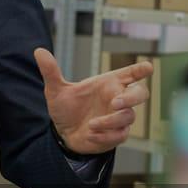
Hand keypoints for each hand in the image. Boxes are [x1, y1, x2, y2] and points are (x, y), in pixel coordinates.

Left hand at [34, 47, 152, 154]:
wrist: (63, 134)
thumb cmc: (66, 109)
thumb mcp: (55, 91)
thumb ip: (51, 71)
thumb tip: (39, 51)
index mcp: (107, 84)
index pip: (129, 74)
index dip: (140, 70)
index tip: (148, 67)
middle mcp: (116, 99)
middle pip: (140, 94)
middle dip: (133, 97)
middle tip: (115, 102)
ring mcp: (118, 118)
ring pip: (128, 117)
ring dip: (110, 121)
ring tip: (91, 124)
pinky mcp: (116, 135)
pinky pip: (120, 135)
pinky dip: (106, 136)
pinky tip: (91, 135)